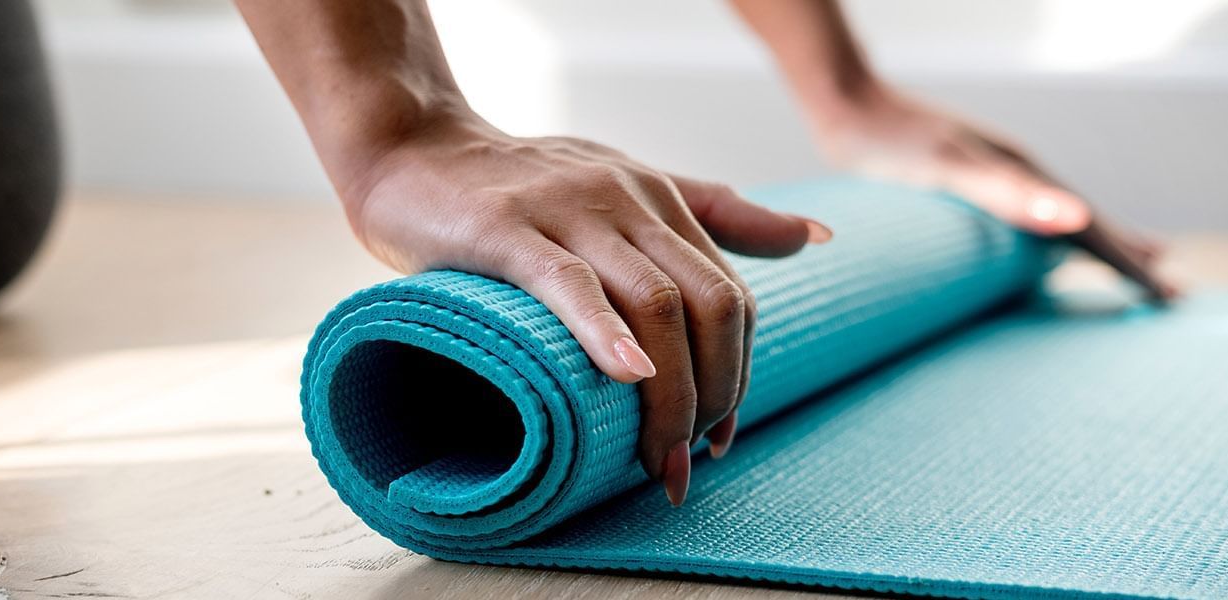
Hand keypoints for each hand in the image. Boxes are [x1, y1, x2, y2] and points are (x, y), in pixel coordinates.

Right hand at [344, 115, 831, 504]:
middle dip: (712, 394)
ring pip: (654, 304)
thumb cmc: (518, 181)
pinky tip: (627, 376)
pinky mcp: (506, 229)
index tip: (718, 436)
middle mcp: (628, 199)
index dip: (736, 374)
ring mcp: (569, 211)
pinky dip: (604, 334)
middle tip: (686, 461)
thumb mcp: (628, 183)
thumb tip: (816, 237)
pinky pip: (569, 284)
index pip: (729, 296)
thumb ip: (716, 211)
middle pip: (708, 305)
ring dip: (669, 395)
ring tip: (655, 458)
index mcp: (660, 199)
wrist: (411, 145)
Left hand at [814, 88, 1177, 301]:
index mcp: (1026, 175)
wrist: (843, 101)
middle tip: (1171, 293)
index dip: (1129, 265)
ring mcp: (994, 174)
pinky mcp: (964, 181)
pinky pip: (1026, 216)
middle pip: (1087, 221)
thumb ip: (1010, 194)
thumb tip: (1078, 219)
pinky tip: (1041, 244)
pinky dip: (1050, 235)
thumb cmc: (888, 142)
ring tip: (1132, 263)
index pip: (1093, 229)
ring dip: (1096, 243)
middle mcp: (1018, 171)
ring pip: (1061, 216)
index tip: (1168, 297)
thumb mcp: (950, 169)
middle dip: (1128, 258)